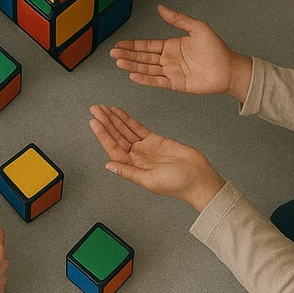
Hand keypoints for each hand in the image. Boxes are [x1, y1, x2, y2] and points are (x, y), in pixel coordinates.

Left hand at [89, 105, 225, 211]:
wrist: (199, 178)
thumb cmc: (179, 184)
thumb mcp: (151, 180)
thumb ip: (129, 172)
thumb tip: (109, 166)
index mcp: (133, 167)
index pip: (113, 148)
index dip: (102, 135)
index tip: (94, 122)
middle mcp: (136, 157)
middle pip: (117, 136)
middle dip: (105, 122)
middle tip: (95, 109)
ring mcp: (145, 148)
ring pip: (125, 130)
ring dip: (114, 119)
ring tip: (103, 108)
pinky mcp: (155, 140)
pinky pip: (138, 127)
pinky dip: (128, 119)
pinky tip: (120, 113)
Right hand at [111, 4, 252, 101]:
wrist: (229, 68)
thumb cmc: (216, 48)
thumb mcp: (197, 27)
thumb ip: (177, 19)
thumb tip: (160, 7)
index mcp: (171, 45)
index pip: (147, 45)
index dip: (132, 44)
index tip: (119, 43)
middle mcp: (168, 59)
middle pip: (143, 57)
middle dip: (128, 54)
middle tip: (112, 53)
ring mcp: (171, 72)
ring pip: (147, 69)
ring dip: (132, 65)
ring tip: (119, 63)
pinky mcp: (176, 84)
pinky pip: (157, 81)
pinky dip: (145, 79)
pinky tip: (133, 75)